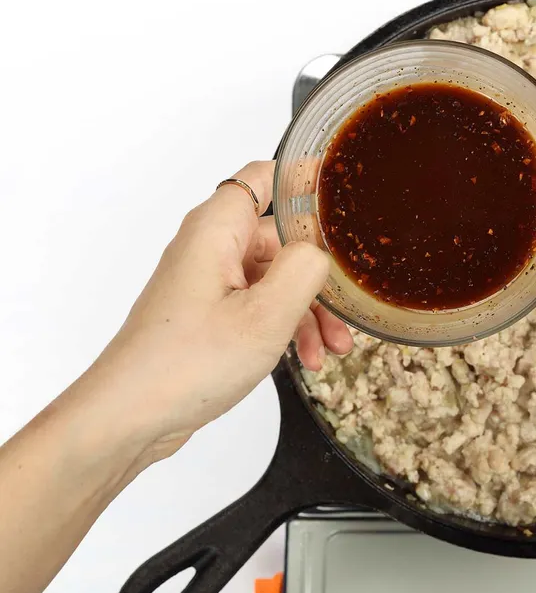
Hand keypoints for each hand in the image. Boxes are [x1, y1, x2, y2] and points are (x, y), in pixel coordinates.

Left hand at [87, 160, 352, 462]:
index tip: (344, 196)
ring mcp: (207, 283)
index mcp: (217, 230)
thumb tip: (321, 254)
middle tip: (348, 304)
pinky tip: (305, 359)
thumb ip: (305, 269)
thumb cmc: (185, 364)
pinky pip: (259, 306)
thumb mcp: (266, 315)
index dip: (306, 180)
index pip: (265, 176)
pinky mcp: (208, 314)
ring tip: (333, 347)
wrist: (130, 416)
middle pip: (281, 238)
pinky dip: (286, 327)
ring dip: (309, 310)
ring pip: (275, 278)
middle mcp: (210, 248)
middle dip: (320, 273)